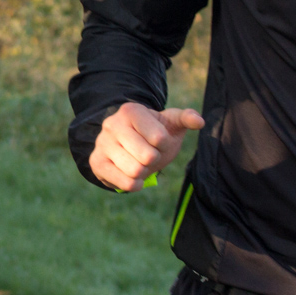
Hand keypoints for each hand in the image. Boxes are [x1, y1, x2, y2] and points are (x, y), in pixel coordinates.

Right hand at [89, 101, 203, 191]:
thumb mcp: (170, 124)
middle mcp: (111, 124)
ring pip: (135, 171)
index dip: (164, 145)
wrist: (126, 145)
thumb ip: (185, 119)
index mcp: (130, 111)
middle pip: (147, 157)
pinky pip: (125, 183)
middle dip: (154, 160)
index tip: (157, 140)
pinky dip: (135, 184)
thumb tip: (199, 121)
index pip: (159, 138)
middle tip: (148, 154)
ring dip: (144, 172)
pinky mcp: (96, 162)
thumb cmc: (153, 134)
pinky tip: (132, 175)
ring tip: (139, 163)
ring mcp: (101, 143)